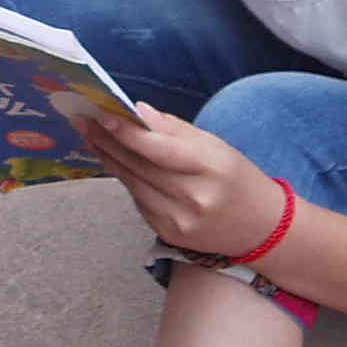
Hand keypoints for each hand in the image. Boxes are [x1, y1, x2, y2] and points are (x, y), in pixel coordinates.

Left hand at [83, 103, 289, 259]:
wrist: (260, 229)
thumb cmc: (237, 179)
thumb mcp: (217, 146)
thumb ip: (176, 129)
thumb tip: (138, 111)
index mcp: (211, 169)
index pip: (161, 149)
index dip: (128, 132)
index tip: (103, 114)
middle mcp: (194, 198)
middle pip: (140, 166)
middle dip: (109, 140)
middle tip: (85, 119)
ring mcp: (179, 221)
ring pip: (133, 184)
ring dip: (110, 158)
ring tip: (92, 136)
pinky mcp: (168, 234)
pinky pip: (139, 200)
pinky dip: (127, 179)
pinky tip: (114, 161)